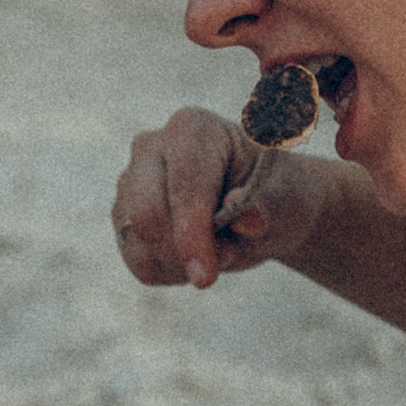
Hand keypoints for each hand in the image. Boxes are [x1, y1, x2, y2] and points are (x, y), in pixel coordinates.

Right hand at [111, 104, 335, 293]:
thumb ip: (264, 207)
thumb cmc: (274, 194)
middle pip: (145, 214)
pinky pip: (139, 262)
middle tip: (227, 258)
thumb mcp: (281, 199)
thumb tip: (248, 219)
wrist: (264, 206)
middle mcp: (151, 148)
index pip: (182, 185)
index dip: (192, 233)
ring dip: (183, 264)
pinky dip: (172, 272)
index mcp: (192, 128)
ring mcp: (130, 182)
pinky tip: (196, 256)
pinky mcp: (123, 218)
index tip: (206, 276)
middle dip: (183, 251)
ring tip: (220, 250)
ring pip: (139, 244)